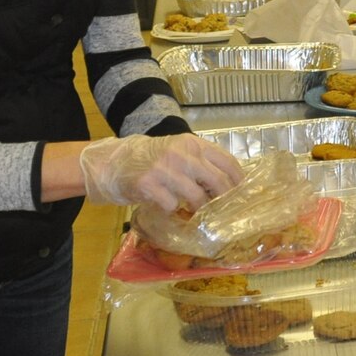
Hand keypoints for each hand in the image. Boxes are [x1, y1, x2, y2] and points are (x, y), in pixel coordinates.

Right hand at [79, 134, 242, 213]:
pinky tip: (166, 206)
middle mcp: (181, 154)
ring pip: (197, 198)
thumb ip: (201, 162)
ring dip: (198, 209)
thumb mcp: (179, 151)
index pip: (228, 162)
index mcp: (193, 143)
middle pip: (218, 182)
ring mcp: (164, 169)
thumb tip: (230, 184)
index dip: (238, 182)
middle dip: (223, 200)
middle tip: (221, 211)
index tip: (241, 195)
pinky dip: (173, 210)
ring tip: (192, 211)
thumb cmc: (152, 159)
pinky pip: (173, 206)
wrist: (114, 161)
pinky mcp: (149, 185)